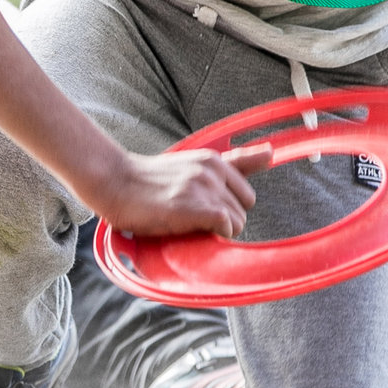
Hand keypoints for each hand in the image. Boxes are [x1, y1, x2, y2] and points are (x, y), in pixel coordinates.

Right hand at [86, 142, 271, 238]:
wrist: (114, 183)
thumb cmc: (153, 179)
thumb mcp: (196, 164)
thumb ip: (236, 161)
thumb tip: (272, 152)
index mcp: (214, 160)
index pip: (246, 193)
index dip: (228, 207)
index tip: (206, 210)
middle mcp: (212, 171)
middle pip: (244, 210)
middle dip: (223, 219)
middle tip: (191, 217)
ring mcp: (203, 188)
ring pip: (237, 222)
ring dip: (216, 230)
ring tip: (185, 222)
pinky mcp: (194, 207)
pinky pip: (226, 227)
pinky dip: (214, 235)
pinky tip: (190, 230)